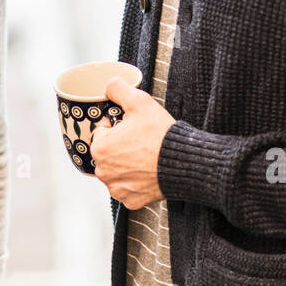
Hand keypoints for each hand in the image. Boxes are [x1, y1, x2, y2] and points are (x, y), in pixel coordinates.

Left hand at [89, 77, 174, 209]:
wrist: (185, 163)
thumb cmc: (161, 135)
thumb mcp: (140, 102)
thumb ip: (118, 88)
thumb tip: (109, 84)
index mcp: (100, 147)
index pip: (102, 132)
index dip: (117, 126)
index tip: (132, 127)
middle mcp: (103, 171)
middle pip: (108, 153)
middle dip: (120, 146)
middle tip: (140, 140)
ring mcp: (117, 188)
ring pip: (117, 171)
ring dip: (126, 164)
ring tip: (145, 156)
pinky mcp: (131, 201)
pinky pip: (128, 188)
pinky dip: (136, 182)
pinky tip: (148, 172)